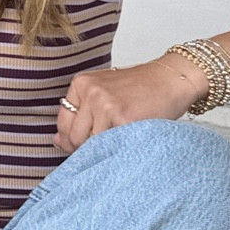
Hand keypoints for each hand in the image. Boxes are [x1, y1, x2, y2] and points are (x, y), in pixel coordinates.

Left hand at [54, 55, 204, 154]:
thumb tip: (57, 142)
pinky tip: (130, 140)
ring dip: (104, 150)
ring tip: (120, 140)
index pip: (63, 123)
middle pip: (75, 137)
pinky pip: (111, 146)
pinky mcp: (123, 119)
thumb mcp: (104, 93)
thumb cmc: (142, 88)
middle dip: (85, 149)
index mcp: (82, 83)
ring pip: (91, 145)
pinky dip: (119, 149)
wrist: (172, 79)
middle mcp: (91, 91)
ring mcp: (106, 104)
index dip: (71, 140)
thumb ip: (81, 115)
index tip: (83, 145)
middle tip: (105, 146)